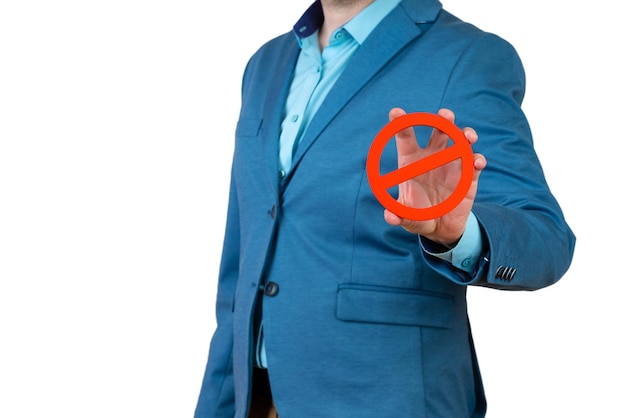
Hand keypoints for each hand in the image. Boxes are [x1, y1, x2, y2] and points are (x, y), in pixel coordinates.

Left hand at [383, 108, 486, 246]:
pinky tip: (477, 162)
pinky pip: (476, 163)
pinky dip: (478, 160)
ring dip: (465, 134)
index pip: (405, 137)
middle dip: (443, 119)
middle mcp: (433, 157)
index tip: (396, 112)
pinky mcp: (469, 175)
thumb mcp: (408, 219)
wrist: (441, 228)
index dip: (400, 123)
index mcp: (412, 161)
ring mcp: (452, 164)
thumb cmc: (419, 216)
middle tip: (445, 115)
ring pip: (460, 141)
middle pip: (438, 130)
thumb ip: (399, 216)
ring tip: (467, 136)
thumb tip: (390, 217)